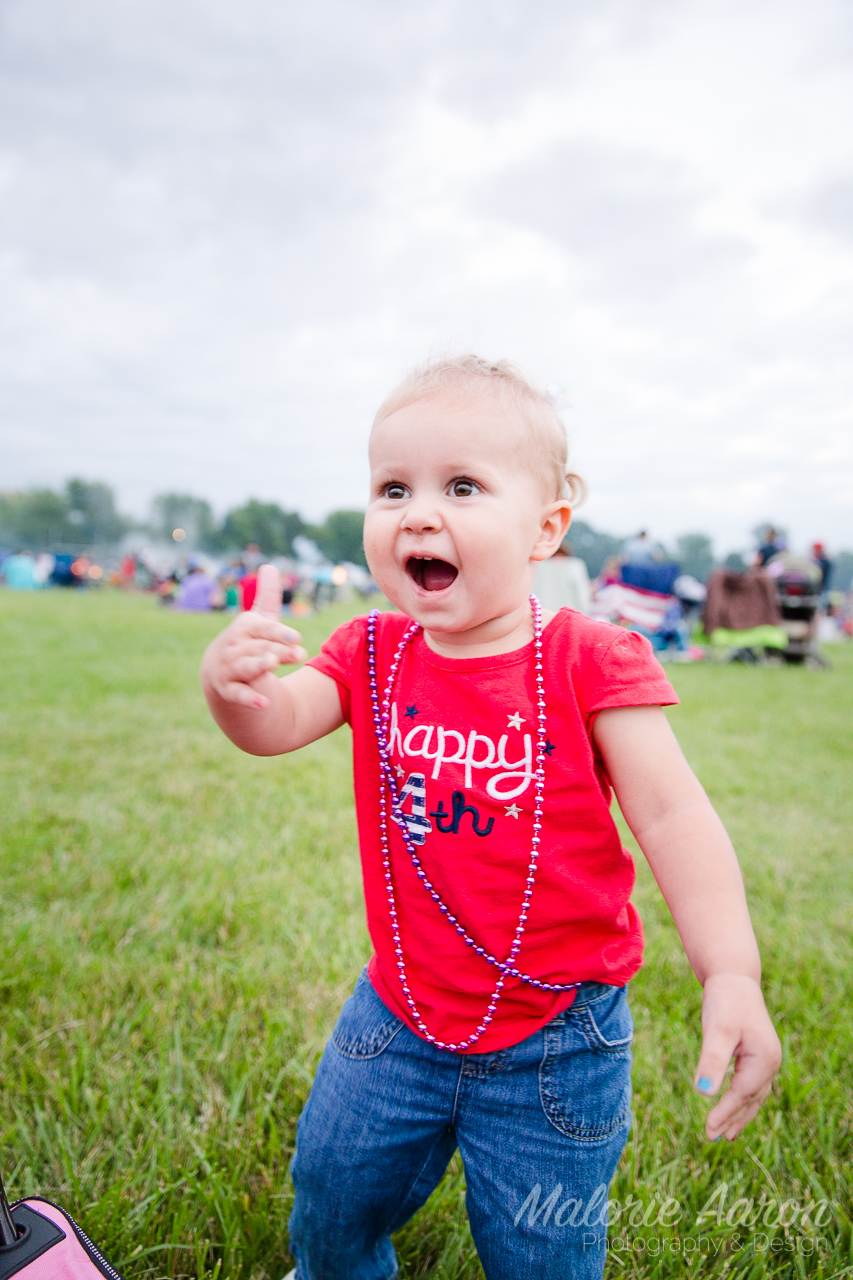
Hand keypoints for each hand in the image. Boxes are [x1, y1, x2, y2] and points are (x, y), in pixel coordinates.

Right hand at [201, 564, 307, 709]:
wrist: (219, 672)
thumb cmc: (247, 642)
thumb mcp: (258, 620)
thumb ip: (266, 596)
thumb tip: (269, 565)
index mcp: (245, 628)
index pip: (264, 628)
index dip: (279, 633)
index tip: (296, 638)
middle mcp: (235, 646)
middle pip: (260, 648)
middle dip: (278, 651)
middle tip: (299, 655)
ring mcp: (230, 668)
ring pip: (247, 667)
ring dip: (259, 665)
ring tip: (271, 665)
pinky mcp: (229, 690)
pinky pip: (239, 695)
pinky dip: (250, 699)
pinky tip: (264, 704)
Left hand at [694, 973, 781, 1140]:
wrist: (733, 977)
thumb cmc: (726, 1001)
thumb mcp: (718, 1030)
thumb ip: (712, 1060)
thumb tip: (703, 1092)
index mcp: (764, 1059)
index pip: (742, 1094)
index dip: (725, 1114)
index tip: (709, 1131)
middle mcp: (769, 1062)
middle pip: (751, 1099)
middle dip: (733, 1120)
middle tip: (713, 1138)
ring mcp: (765, 1059)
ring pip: (753, 1095)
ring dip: (739, 1114)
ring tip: (726, 1135)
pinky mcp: (756, 1054)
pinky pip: (751, 1084)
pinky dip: (741, 1099)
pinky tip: (731, 1106)